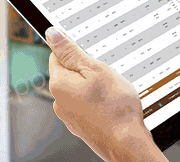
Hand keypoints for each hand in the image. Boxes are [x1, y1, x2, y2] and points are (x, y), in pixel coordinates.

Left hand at [46, 27, 168, 161]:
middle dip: (86, 71)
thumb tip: (52, 34)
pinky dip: (95, 103)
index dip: (75, 52)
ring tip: (110, 93)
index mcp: (58, 83)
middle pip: (68, 73)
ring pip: (78, 89)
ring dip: (92, 87)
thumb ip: (71, 51)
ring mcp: (68, 115)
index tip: (90, 56)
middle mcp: (58, 100)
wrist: (127, 144)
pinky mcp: (79, 125)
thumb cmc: (115, 109)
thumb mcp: (94, 69)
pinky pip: (85, 105)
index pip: (57, 55)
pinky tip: (109, 106)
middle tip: (105, 77)